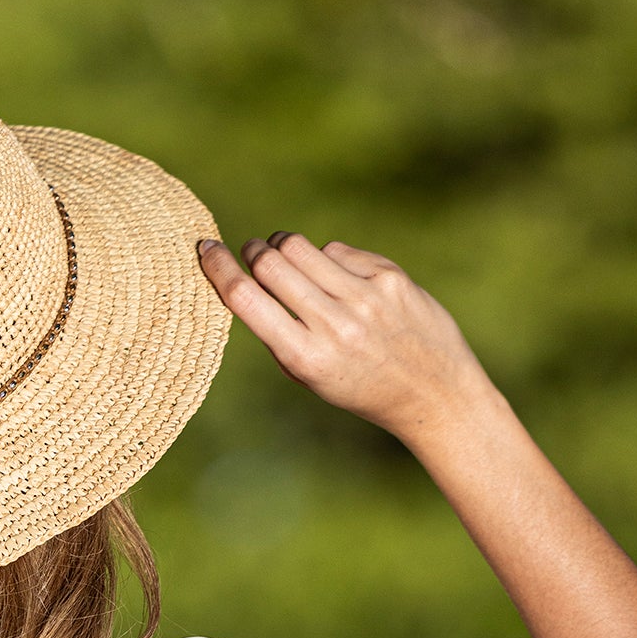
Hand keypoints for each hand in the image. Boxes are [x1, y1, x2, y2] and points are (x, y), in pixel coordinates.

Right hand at [197, 231, 499, 449]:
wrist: (431, 392)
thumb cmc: (357, 385)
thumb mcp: (308, 374)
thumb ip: (278, 331)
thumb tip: (247, 276)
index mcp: (304, 358)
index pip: (246, 299)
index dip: (218, 268)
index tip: (205, 248)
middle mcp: (334, 325)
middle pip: (271, 263)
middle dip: (253, 251)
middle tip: (251, 251)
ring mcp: (365, 297)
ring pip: (302, 248)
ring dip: (283, 245)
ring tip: (285, 253)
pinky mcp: (390, 277)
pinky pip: (338, 251)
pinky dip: (327, 259)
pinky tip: (337, 277)